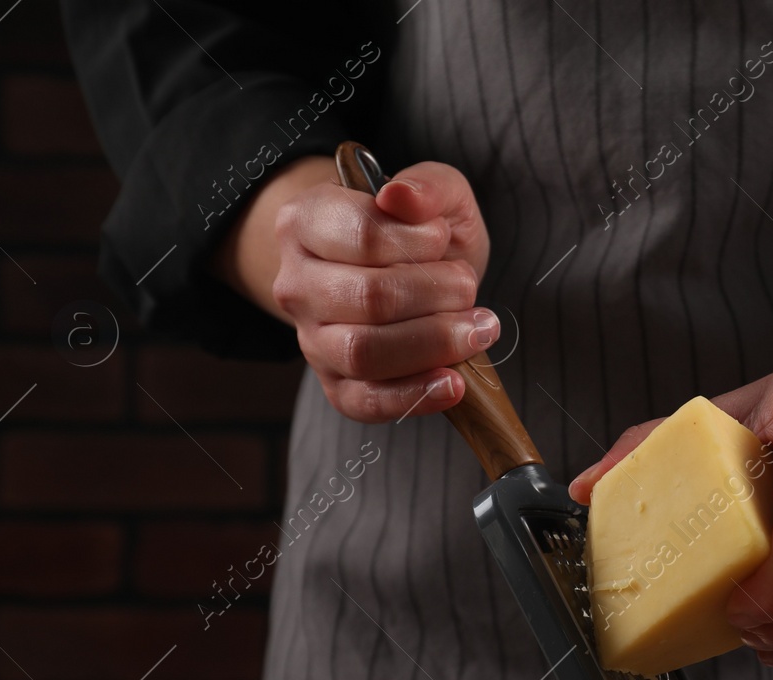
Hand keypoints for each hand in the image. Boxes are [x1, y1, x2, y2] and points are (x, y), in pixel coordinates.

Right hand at [270, 160, 494, 422]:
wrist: (412, 277)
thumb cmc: (422, 235)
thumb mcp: (438, 194)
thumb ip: (428, 185)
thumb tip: (401, 197)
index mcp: (305, 222)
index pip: (363, 237)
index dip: (417, 242)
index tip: (442, 239)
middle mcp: (296, 283)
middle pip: (368, 298)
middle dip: (437, 294)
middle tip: (468, 287)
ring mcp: (311, 339)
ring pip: (363, 352)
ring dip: (434, 342)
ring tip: (477, 329)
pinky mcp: (335, 384)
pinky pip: (365, 402)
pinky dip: (415, 396)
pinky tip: (454, 382)